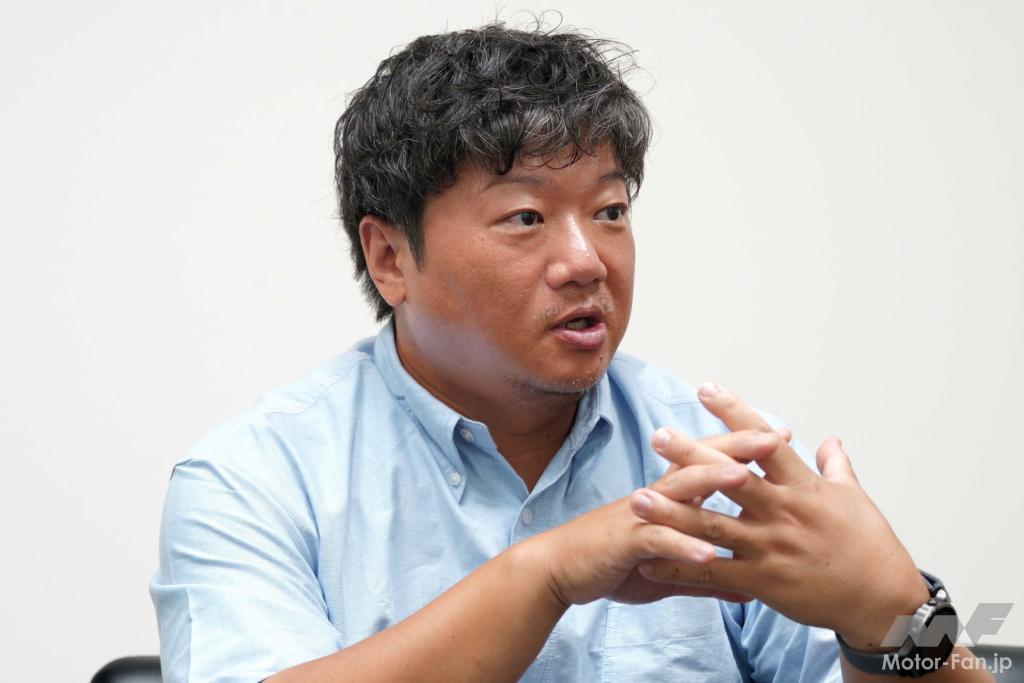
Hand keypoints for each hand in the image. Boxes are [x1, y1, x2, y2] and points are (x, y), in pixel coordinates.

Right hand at [533, 430, 779, 607]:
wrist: (561, 567)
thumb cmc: (615, 562)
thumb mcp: (669, 570)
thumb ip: (709, 577)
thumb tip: (748, 589)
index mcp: (670, 498)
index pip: (710, 462)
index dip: (744, 448)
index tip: (781, 436)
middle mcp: (658, 497)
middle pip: (700, 462)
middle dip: (737, 448)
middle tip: (774, 436)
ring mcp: (642, 516)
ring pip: (680, 492)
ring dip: (712, 481)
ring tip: (745, 476)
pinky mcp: (628, 541)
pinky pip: (659, 540)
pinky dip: (684, 546)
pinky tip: (708, 553)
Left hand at [632, 383, 927, 650]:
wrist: (882, 604)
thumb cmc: (871, 548)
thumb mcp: (856, 498)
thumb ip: (836, 466)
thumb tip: (829, 439)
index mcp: (804, 486)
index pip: (765, 441)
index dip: (735, 412)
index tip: (706, 388)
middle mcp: (784, 513)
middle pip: (732, 478)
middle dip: (693, 456)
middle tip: (659, 436)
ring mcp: (771, 548)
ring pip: (713, 527)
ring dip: (673, 513)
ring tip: (638, 498)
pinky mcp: (763, 582)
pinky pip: (714, 574)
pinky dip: (680, 567)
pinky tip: (650, 561)